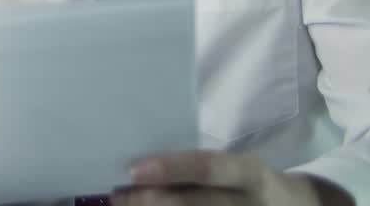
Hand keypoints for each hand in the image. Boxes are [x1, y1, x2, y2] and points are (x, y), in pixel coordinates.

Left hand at [111, 151, 353, 205]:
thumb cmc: (250, 186)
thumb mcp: (236, 171)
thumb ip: (198, 171)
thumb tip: (139, 170)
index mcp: (250, 175)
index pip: (209, 168)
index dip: (172, 168)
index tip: (134, 170)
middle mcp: (251, 203)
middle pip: (198, 203)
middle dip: (153, 201)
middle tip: (118, 198)